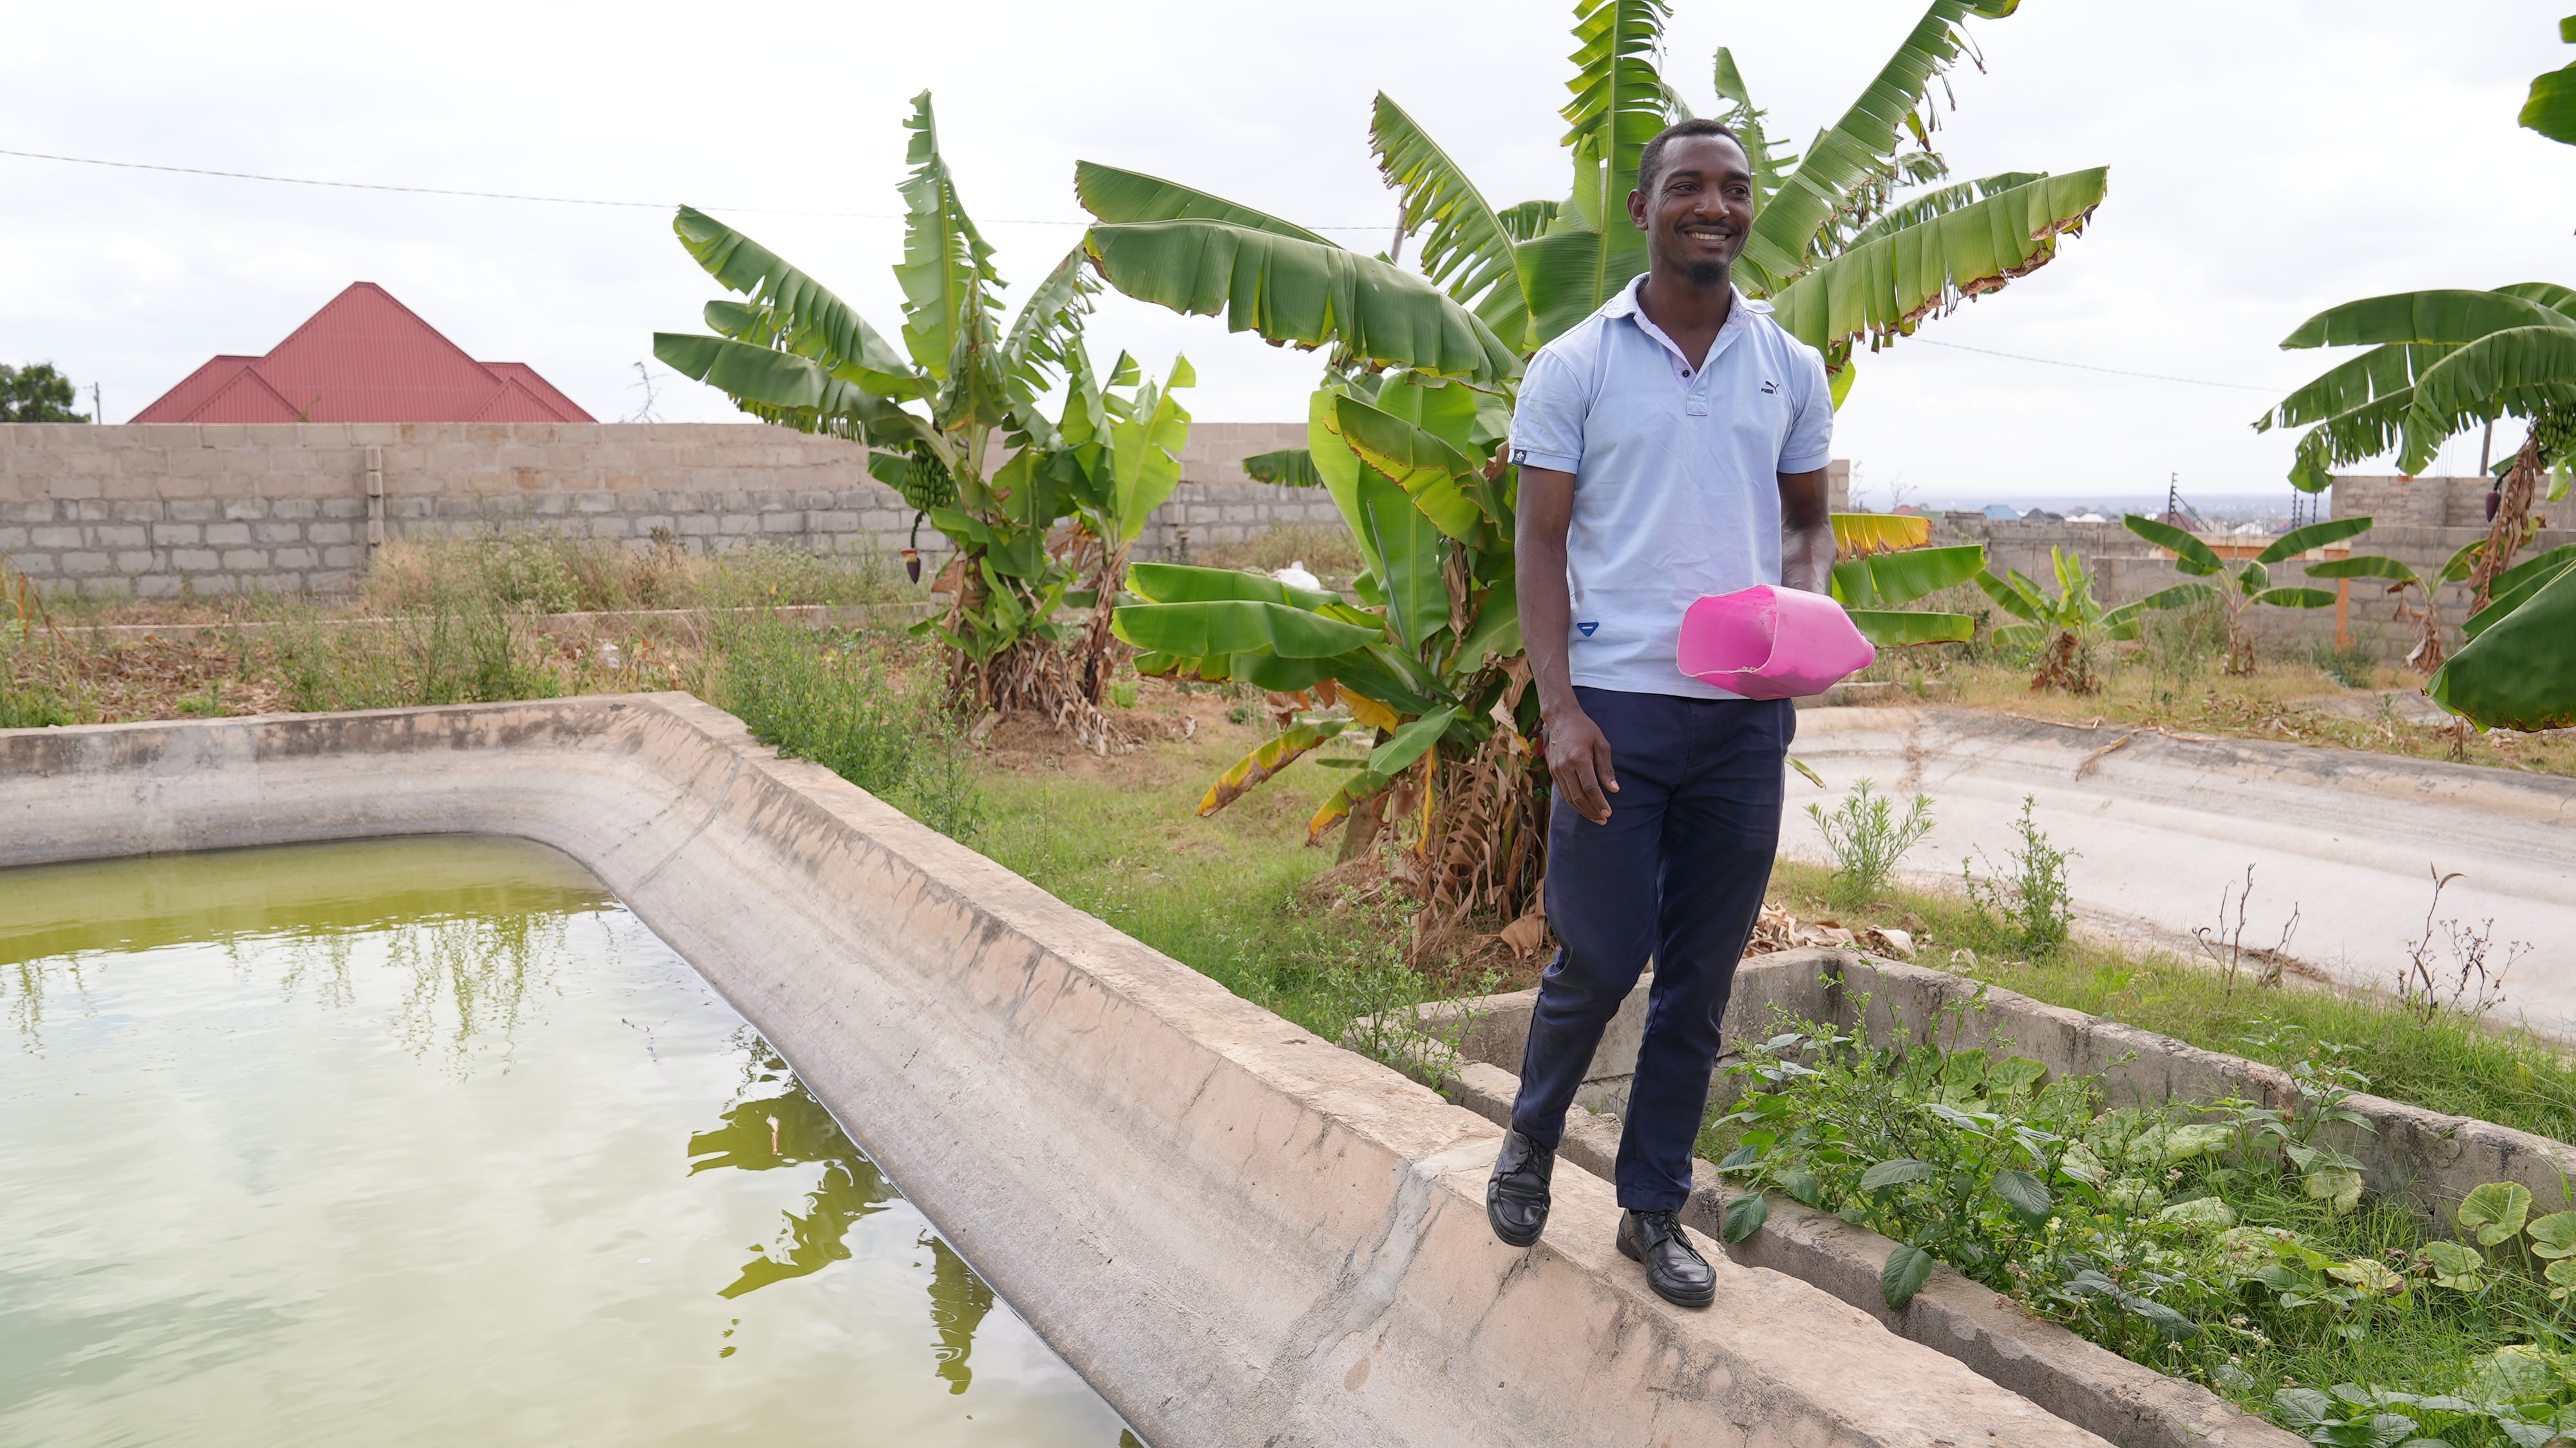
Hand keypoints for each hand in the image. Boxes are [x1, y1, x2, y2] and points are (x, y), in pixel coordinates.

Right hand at [1543, 705, 1617, 823]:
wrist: (1561, 719)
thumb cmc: (1585, 729)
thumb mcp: (1602, 744)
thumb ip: (1607, 769)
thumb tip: (1614, 790)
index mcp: (1579, 758)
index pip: (1590, 787)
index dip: (1599, 802)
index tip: (1608, 812)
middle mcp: (1565, 766)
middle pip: (1578, 797)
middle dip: (1591, 811)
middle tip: (1603, 820)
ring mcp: (1556, 770)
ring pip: (1568, 798)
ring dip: (1582, 810)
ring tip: (1595, 817)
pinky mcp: (1552, 771)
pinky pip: (1562, 792)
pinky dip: (1572, 803)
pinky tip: (1583, 807)